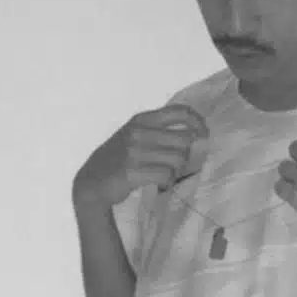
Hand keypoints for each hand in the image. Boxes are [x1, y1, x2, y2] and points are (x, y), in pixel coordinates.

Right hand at [72, 104, 208, 210]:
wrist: (91, 182)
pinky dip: (168, 183)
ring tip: (166, 176)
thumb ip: (158, 130)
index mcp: (141, 120)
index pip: (179, 112)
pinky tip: (161, 185)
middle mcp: (138, 132)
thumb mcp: (133, 135)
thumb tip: (193, 133)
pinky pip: (167, 176)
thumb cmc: (117, 159)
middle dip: (186, 157)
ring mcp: (134, 152)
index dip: (197, 122)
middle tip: (177, 166)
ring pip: (178, 160)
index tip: (204, 134)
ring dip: (177, 172)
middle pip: (184, 141)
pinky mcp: (132, 172)